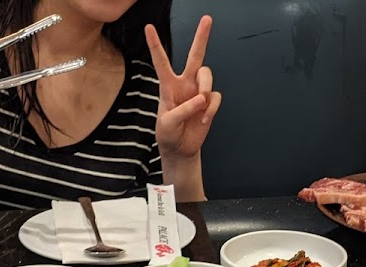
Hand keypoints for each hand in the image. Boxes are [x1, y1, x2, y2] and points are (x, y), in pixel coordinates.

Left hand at [145, 16, 221, 160]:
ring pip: (208, 75)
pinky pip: (216, 97)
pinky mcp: (209, 102)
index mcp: (168, 86)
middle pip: (195, 56)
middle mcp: (185, 84)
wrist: (181, 149)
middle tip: (207, 19)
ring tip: (201, 104)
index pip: (161, 62)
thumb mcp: (167, 124)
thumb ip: (181, 110)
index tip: (149, 28)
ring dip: (206, 87)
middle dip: (201, 37)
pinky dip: (211, 108)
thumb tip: (200, 98)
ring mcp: (199, 92)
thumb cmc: (168, 134)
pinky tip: (203, 119)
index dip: (155, 45)